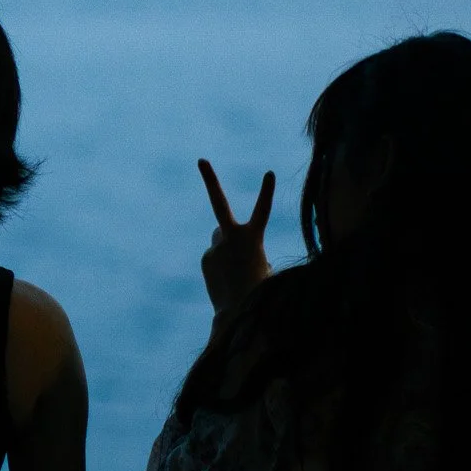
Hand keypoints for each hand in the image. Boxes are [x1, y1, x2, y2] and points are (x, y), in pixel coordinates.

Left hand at [197, 159, 273, 316]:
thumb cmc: (258, 290)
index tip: (268, 173)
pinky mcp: (206, 258)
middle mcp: (229, 237)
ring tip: (239, 269)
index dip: (266, 192)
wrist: (236, 311)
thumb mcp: (262, 267)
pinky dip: (224, 263)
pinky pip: (217, 255)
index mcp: (252, 239)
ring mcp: (214, 247)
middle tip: (202, 160)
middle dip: (211, 180)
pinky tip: (229, 279)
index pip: (262, 210)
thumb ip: (249, 250)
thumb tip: (232, 248)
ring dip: (229, 246)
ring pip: (222, 238)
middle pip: (219, 204)